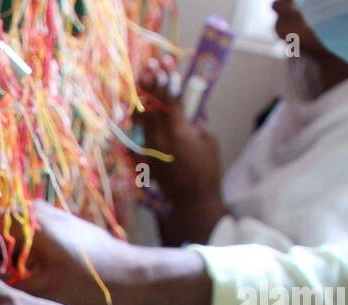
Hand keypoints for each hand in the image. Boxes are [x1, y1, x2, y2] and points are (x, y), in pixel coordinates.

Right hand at [0, 200, 142, 304]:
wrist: (132, 276)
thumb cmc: (87, 285)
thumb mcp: (37, 290)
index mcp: (26, 221)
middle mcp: (35, 210)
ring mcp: (48, 215)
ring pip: (7, 230)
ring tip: (6, 280)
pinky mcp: (59, 224)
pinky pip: (25, 233)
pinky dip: (17, 252)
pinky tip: (25, 275)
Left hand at [138, 57, 225, 244]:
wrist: (192, 198)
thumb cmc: (207, 169)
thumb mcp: (208, 139)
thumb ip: (197, 121)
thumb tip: (190, 107)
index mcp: (178, 130)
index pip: (170, 98)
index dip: (167, 79)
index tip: (165, 63)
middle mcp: (160, 136)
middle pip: (152, 103)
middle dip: (151, 82)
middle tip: (149, 64)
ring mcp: (150, 146)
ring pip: (142, 115)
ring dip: (143, 95)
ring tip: (142, 77)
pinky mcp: (145, 155)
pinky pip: (140, 131)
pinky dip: (139, 115)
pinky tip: (138, 104)